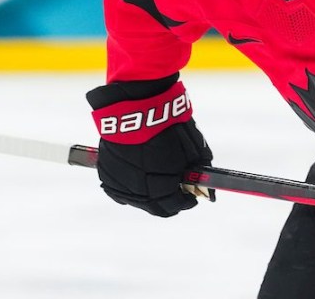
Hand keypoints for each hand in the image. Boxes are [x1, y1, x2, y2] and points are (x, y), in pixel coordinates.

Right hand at [87, 75, 213, 217]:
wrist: (136, 108)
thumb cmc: (169, 127)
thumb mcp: (194, 149)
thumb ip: (199, 171)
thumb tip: (207, 186)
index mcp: (162, 189)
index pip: (176, 206)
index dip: (186, 201)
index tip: (191, 195)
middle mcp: (139, 192)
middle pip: (156, 207)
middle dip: (169, 200)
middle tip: (176, 189)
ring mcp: (121, 184)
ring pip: (137, 200)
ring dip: (149, 194)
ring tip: (156, 178)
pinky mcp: (107, 173)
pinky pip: (120, 189)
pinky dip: (130, 186)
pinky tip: (138, 175)